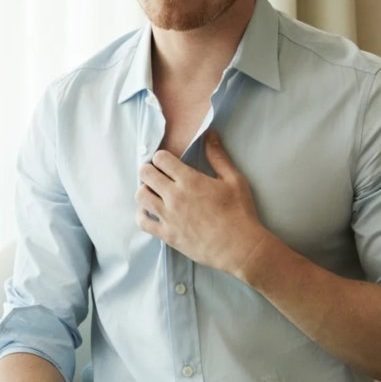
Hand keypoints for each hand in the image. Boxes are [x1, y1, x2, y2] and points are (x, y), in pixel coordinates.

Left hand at [136, 131, 268, 278]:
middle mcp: (174, 196)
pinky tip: (149, 211)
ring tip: (154, 192)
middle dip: (149, 170)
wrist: (239, 247)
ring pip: (140, 196)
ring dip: (145, 190)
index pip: (160, 158)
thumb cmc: (239, 212)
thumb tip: (210, 134)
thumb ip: (218, 156)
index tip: (167, 162)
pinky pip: (143, 222)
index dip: (162, 157)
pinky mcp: (167, 235)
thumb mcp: (234, 180)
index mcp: (189, 180)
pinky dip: (142, 214)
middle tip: (157, 175)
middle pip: (146, 174)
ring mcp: (168, 216)